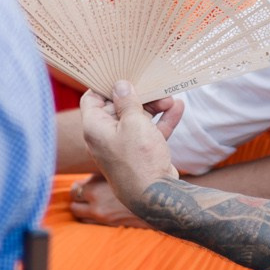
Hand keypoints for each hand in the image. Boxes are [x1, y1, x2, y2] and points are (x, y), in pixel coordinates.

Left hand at [67, 174, 150, 227]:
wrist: (158, 200)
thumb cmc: (139, 179)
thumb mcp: (117, 169)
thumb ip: (103, 169)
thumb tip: (93, 162)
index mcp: (95, 189)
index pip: (74, 190)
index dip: (78, 186)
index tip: (83, 183)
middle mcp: (96, 205)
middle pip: (74, 206)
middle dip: (79, 199)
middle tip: (86, 193)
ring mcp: (103, 218)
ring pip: (81, 217)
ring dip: (83, 209)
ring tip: (92, 202)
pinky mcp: (111, 225)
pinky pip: (92, 223)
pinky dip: (92, 217)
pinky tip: (101, 209)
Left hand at [79, 82, 182, 212]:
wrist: (155, 196)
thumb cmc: (139, 158)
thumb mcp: (134, 122)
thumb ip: (127, 101)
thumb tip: (119, 84)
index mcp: (95, 128)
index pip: (92, 99)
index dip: (105, 85)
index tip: (122, 74)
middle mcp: (105, 137)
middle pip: (117, 107)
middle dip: (138, 95)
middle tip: (155, 86)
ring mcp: (122, 146)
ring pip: (135, 119)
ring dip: (153, 107)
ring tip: (170, 98)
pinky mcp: (139, 154)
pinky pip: (148, 132)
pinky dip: (161, 121)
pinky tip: (178, 109)